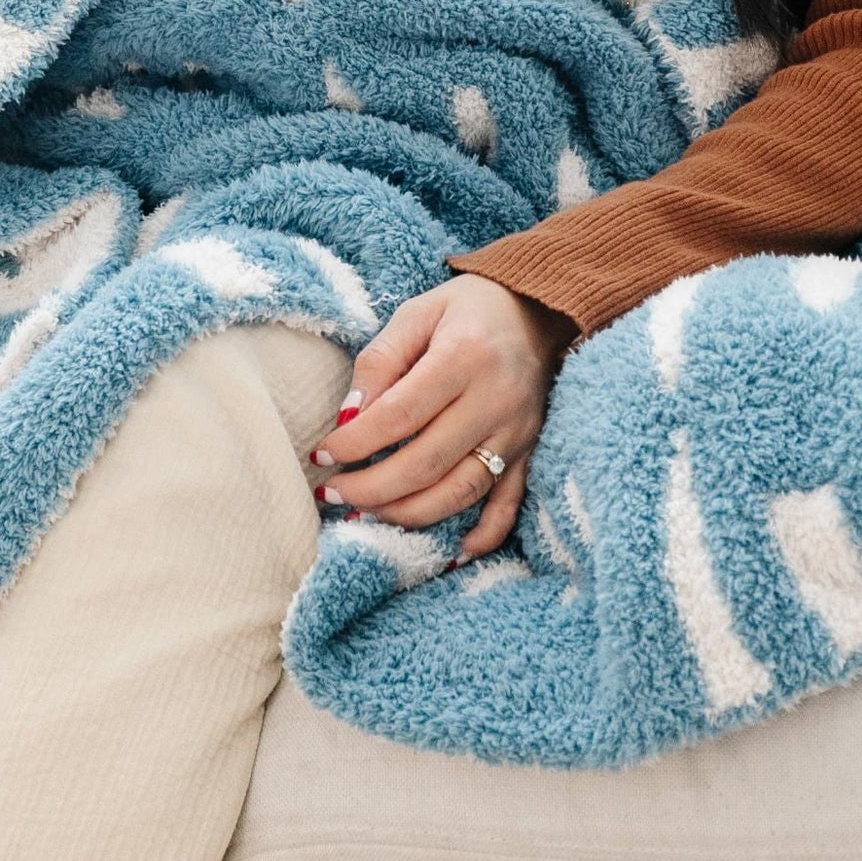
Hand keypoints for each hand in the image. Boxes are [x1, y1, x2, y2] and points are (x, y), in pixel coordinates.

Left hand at [309, 273, 577, 560]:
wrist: (539, 308)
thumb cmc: (468, 308)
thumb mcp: (417, 313)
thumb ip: (380, 360)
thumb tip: (348, 417)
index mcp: (464, 357)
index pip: (400, 415)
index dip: (355, 443)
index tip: (321, 455)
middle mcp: (496, 400)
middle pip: (427, 462)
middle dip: (371, 488)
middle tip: (331, 493)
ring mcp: (517, 432)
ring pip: (461, 491)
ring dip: (409, 514)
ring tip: (366, 513)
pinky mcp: (530, 451)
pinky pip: (509, 504)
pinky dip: (484, 535)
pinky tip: (451, 553)